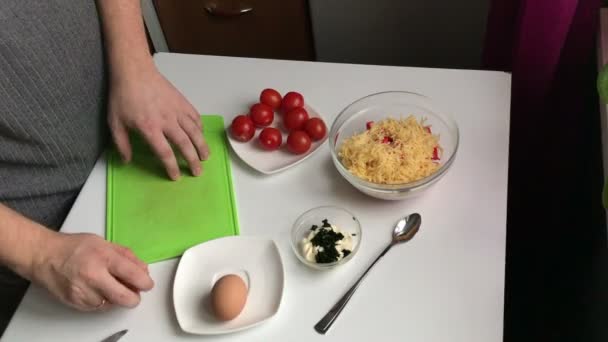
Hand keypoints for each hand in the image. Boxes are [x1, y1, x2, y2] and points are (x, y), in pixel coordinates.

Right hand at [30, 233, 153, 310]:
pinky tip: (98, 289)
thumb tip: (142, 269)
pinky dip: (103, 300)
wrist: (44, 256)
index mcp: (104, 257)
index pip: (134, 275)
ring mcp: (84, 291)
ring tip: (110, 284)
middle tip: (135, 291)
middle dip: (135, 297)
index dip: (145, 282)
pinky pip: (99, 307)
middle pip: (126, 298)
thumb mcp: (104, 243)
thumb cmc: (73, 247)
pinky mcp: (76, 302)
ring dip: (117, 298)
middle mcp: (94, 276)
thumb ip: (126, 256)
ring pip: (113, 304)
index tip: (147, 283)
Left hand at [108, 68, 209, 179]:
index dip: (171, 167)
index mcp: (150, 128)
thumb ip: (121, 143)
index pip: (165, 152)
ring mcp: (177, 111)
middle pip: (185, 145)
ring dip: (202, 146)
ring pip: (195, 132)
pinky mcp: (182, 102)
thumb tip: (126, 161)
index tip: (176, 176)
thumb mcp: (114, 122)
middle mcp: (167, 121)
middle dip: (193, 161)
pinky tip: (201, 134)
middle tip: (197, 172)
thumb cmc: (122, 96)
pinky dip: (200, 127)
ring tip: (206, 157)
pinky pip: (195, 117)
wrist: (134, 72)